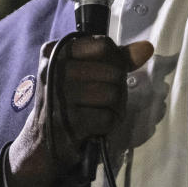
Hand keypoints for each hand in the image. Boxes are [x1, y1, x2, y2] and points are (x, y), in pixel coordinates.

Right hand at [6, 36, 152, 186]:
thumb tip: (146, 48)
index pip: (104, 45)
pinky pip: (108, 117)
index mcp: (55, 51)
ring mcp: (59, 97)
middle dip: (118, 86)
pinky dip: (109, 123)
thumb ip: (116, 58)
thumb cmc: (69, 99)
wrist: (41, 141)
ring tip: (103, 110)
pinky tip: (97, 124)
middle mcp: (53, 70)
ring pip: (113, 94)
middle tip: (105, 97)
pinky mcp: (68, 122)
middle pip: (113, 70)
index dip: (116, 60)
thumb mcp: (85, 71)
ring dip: (116, 106)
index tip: (106, 72)